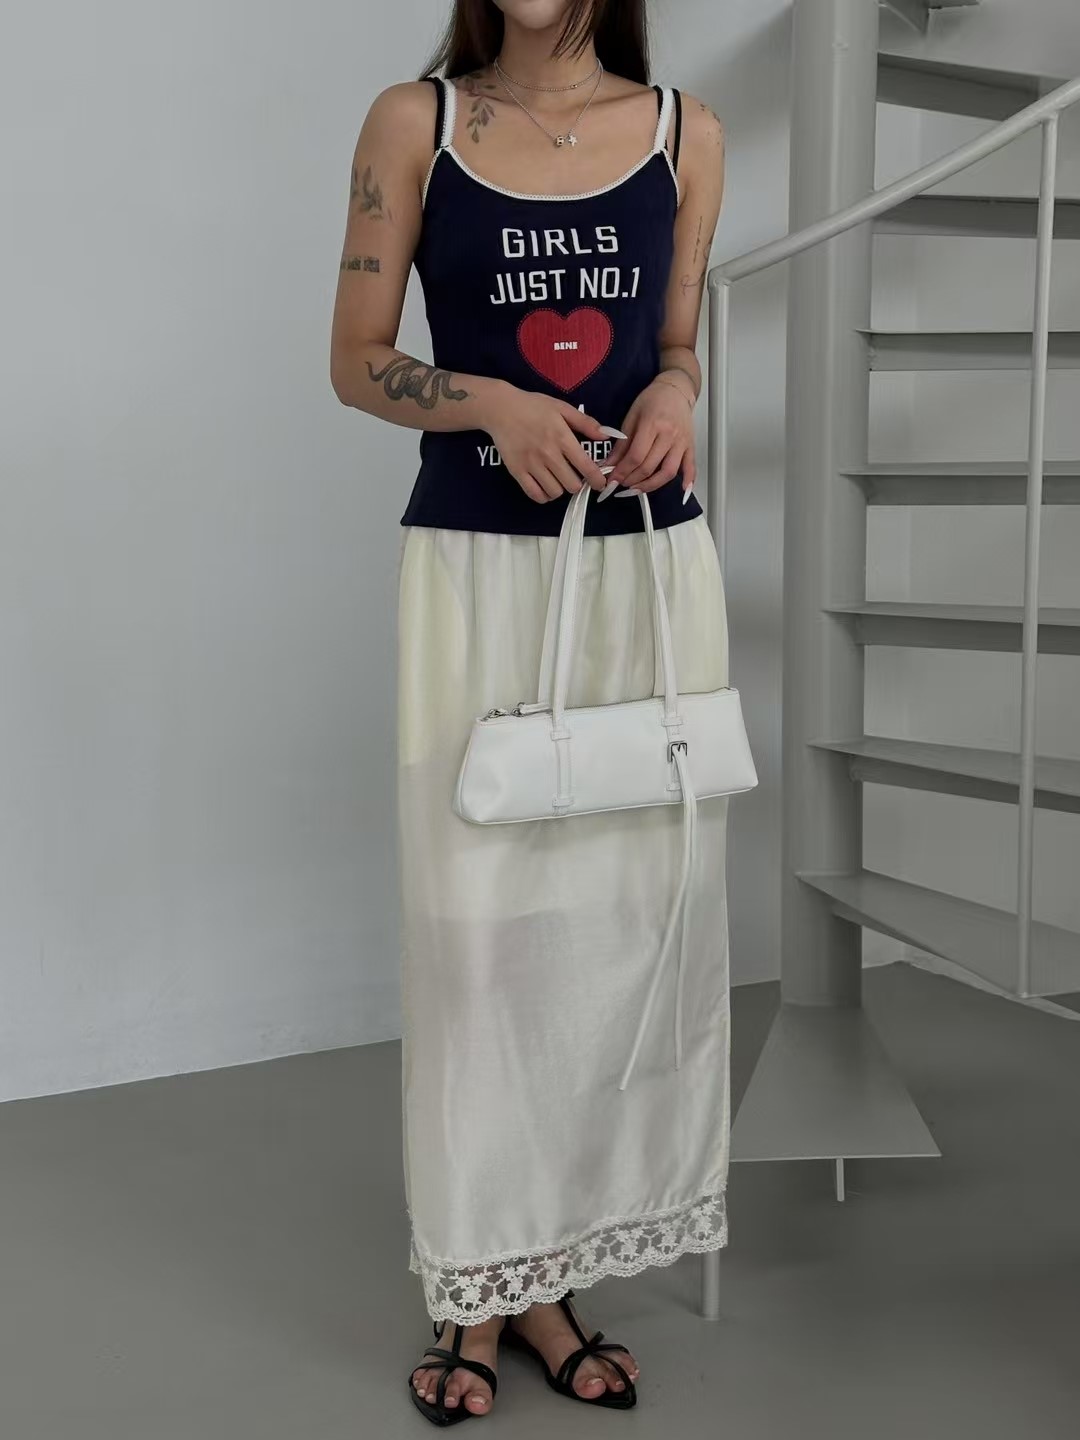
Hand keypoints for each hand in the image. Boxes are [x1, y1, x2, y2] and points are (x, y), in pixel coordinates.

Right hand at [482, 384, 611, 504]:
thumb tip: (606, 436)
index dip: (597, 480)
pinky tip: (546, 487)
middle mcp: (548, 454)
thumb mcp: (562, 408)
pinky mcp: (517, 471)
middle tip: (575, 477)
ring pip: (555, 492)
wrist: (501, 409)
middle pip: (572, 485)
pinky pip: (535, 494)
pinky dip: (544, 495)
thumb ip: (585, 423)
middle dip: (578, 484)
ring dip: (561, 489)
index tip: (600, 483)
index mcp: (562, 437)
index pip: (586, 467)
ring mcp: (531, 464)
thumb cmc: (533, 406)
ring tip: (559, 480)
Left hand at [604, 374, 696, 497]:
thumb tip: (610, 465)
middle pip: (650, 466)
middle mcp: (669, 435)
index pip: (636, 456)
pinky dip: (688, 480)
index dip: (622, 472)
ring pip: (668, 472)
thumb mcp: (631, 417)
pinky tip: (683, 490)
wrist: (675, 390)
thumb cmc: (652, 400)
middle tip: (621, 485)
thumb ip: (622, 443)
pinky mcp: (690, 446)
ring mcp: (681, 442)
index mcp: (652, 424)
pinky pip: (690, 466)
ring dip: (652, 485)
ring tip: (638, 489)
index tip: (612, 480)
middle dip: (632, 480)